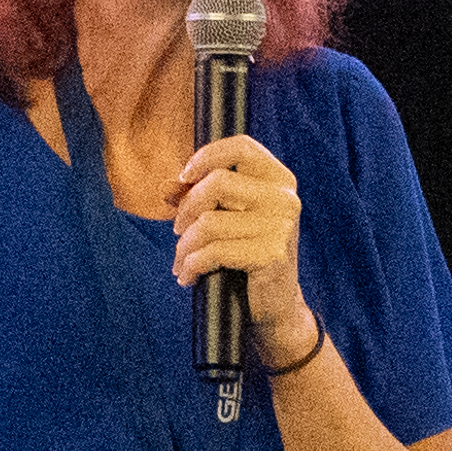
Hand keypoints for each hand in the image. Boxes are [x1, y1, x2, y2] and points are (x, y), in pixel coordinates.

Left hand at [166, 133, 317, 366]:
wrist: (276, 304)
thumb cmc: (248, 255)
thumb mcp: (227, 219)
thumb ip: (199, 198)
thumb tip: (166, 188)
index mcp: (279, 180)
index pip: (242, 147)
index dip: (207, 156)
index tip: (183, 177)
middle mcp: (285, 198)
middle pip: (218, 182)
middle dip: (187, 208)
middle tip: (178, 231)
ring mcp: (281, 226)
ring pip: (210, 222)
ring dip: (185, 245)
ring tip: (181, 261)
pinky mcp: (272, 254)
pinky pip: (215, 251)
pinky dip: (192, 264)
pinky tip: (188, 276)